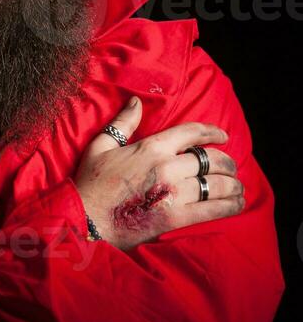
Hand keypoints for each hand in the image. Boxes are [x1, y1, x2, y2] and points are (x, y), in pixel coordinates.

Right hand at [75, 97, 244, 250]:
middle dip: (226, 162)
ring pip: (216, 184)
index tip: (224, 135)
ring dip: (232, 184)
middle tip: (231, 167)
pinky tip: (237, 203)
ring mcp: (173, 192)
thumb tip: (136, 101)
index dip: (212, 131)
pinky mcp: (175, 217)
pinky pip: (212, 209)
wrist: (84, 219)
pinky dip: (230, 206)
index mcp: (151, 147)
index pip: (192, 132)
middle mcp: (167, 167)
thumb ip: (123, 123)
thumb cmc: (90, 183)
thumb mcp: (101, 146)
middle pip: (210, 160)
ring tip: (237, 186)